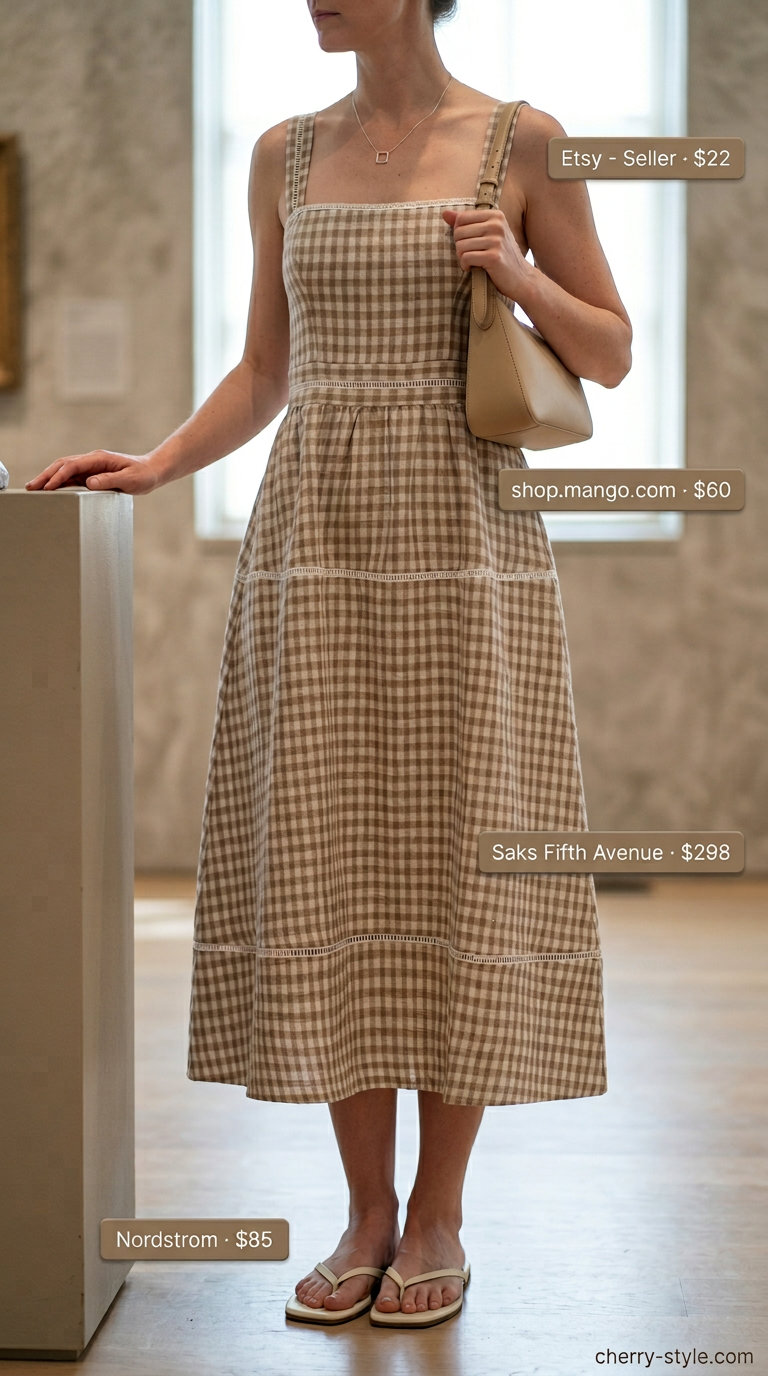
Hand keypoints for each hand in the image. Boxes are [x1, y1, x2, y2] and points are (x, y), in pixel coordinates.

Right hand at [25, 450, 161, 494]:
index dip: (58, 476)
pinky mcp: (93, 474)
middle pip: (62, 465)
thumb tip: (88, 483)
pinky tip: (50, 489)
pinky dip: (59, 482)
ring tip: (34, 488)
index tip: (47, 487)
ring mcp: (91, 466)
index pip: (72, 466)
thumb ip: (108, 481)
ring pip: (64, 470)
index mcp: (99, 459)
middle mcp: (92, 460)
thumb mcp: (128, 480)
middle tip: (31, 487)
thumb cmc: (143, 475)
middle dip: (46, 475)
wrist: (152, 471)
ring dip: (49, 478)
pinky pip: (72, 477)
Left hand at [442, 207, 532, 302]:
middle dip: (459, 247)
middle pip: (458, 232)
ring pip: (460, 245)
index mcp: (496, 216)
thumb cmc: (501, 256)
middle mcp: (497, 225)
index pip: (461, 218)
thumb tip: (444, 213)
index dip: (459, 234)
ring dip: (462, 258)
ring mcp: (496, 240)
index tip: (469, 243)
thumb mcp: (487, 235)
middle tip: (471, 255)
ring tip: (472, 262)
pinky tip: (473, 268)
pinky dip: (465, 266)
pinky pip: (466, 257)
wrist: (522, 279)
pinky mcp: (494, 257)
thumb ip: (466, 223)